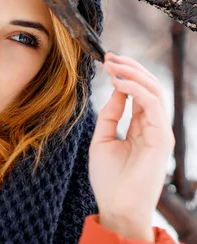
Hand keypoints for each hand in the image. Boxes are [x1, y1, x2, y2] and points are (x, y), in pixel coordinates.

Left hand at [88, 52, 174, 241]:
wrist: (116, 207)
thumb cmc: (109, 179)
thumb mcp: (102, 140)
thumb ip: (109, 115)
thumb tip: (114, 91)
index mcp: (140, 127)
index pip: (138, 93)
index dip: (124, 75)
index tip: (106, 62)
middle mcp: (153, 127)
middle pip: (148, 88)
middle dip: (129, 69)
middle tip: (109, 57)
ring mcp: (159, 132)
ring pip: (154, 92)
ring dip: (133, 74)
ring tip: (112, 64)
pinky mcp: (161, 139)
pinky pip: (153, 106)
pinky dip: (136, 90)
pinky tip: (119, 82)